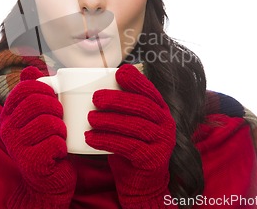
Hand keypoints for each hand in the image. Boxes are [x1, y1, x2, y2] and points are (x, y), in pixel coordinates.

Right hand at [0, 66, 75, 207]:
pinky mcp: (31, 162)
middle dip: (56, 108)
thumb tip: (29, 67)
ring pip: (49, 123)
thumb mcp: (38, 114)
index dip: (45, 89)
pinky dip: (63, 146)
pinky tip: (58, 152)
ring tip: (58, 136)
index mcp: (8, 113)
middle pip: (37, 103)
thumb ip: (33, 91)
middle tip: (59, 118)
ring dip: (61, 129)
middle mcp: (7, 129)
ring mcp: (17, 147)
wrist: (48, 179)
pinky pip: (55, 143)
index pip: (25, 88)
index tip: (53, 98)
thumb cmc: (46, 141)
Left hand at [85, 64, 175, 207]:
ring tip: (90, 118)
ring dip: (110, 120)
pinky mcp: (153, 159)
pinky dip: (107, 140)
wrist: (140, 183)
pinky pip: (129, 146)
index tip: (119, 73)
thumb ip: (122, 108)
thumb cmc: (130, 147)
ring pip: (136, 126)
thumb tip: (95, 86)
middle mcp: (166, 123)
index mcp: (160, 110)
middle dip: (118, 99)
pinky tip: (91, 138)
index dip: (136, 80)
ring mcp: (162, 142)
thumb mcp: (129, 124)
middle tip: (96, 98)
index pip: (150, 91)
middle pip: (143, 106)